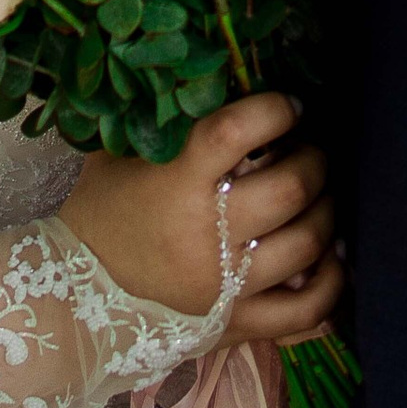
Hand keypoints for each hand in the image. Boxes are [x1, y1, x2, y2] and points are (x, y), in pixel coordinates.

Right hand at [59, 92, 330, 323]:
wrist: (74, 298)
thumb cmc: (100, 215)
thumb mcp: (118, 157)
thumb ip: (164, 124)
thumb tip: (216, 84)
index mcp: (176, 183)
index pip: (236, 131)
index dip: (275, 110)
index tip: (291, 106)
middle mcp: (205, 234)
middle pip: (289, 188)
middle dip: (315, 161)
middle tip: (311, 151)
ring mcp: (225, 286)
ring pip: (307, 246)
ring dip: (327, 214)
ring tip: (321, 199)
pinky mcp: (236, 324)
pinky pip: (303, 311)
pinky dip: (330, 285)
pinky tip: (332, 261)